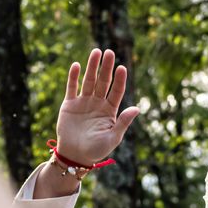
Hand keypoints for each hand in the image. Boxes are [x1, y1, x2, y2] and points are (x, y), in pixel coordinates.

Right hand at [51, 47, 139, 170]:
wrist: (74, 156)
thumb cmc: (96, 150)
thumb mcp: (112, 138)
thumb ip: (123, 122)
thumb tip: (137, 108)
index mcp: (109, 110)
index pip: (116, 91)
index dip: (119, 79)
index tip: (122, 68)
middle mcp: (97, 103)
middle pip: (103, 81)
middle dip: (106, 67)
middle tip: (110, 52)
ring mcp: (83, 102)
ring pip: (88, 80)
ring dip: (92, 66)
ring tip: (96, 51)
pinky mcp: (69, 104)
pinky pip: (72, 87)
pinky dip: (74, 76)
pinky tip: (77, 65)